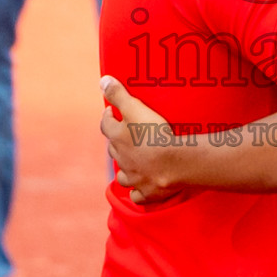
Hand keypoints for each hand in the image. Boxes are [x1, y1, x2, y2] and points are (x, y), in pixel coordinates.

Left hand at [99, 76, 180, 204]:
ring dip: (125, 168)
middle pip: (114, 149)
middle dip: (117, 142)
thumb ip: (118, 94)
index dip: (108, 116)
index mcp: (117, 138)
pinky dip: (138, 192)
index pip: (106, 124)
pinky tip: (142, 187)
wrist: (174, 163)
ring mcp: (134, 178)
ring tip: (133, 162)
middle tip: (127, 134)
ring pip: (123, 174)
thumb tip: (102, 80)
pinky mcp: (147, 192)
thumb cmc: (154, 133)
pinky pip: (138, 195)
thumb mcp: (135, 108)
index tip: (112, 110)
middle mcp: (122, 159)